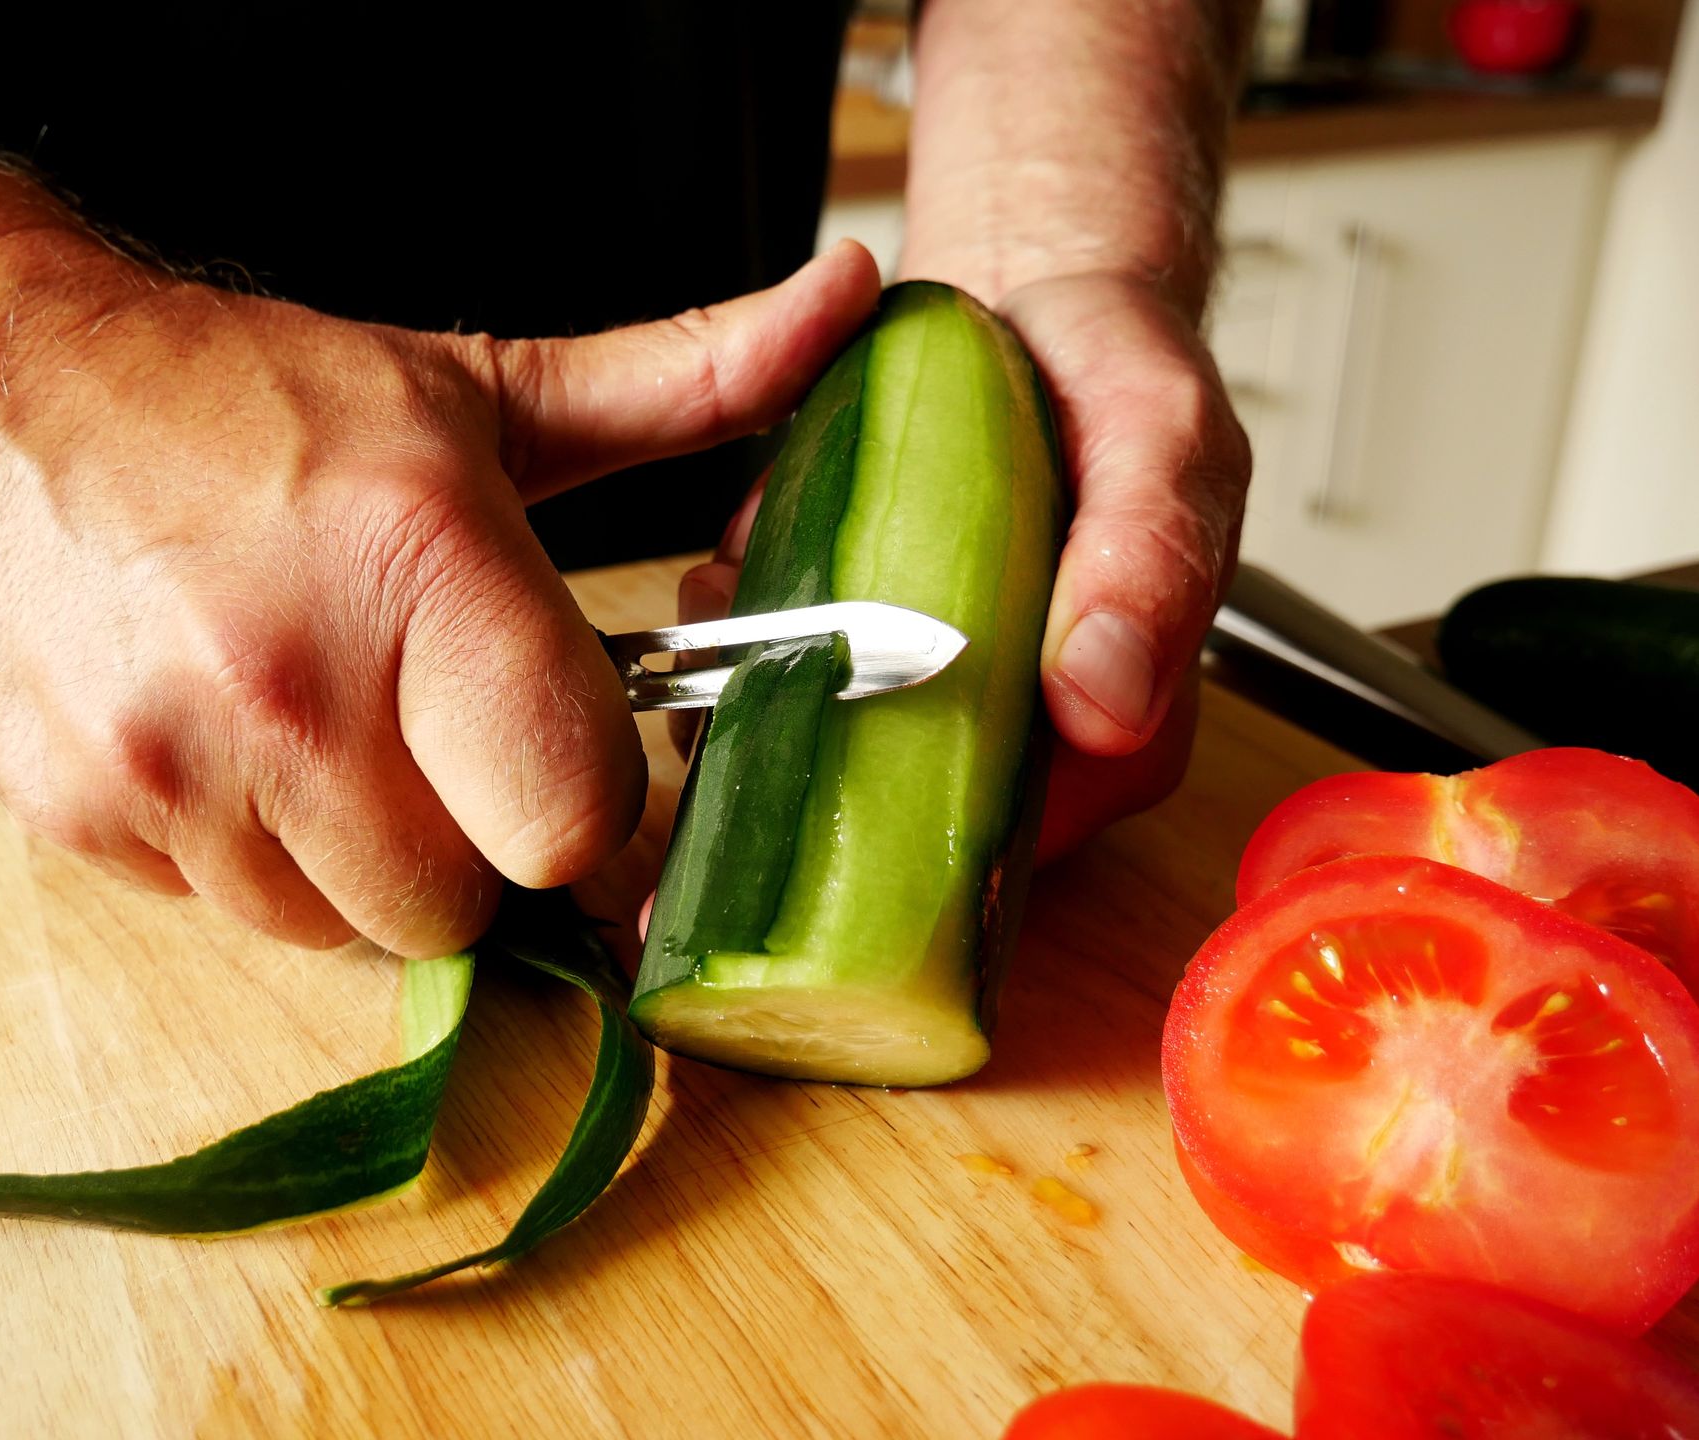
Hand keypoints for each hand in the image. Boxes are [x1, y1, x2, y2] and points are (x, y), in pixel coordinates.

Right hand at [0, 240, 880, 952]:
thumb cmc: (248, 398)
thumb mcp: (480, 393)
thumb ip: (684, 382)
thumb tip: (853, 302)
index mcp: (423, 564)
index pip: (574, 814)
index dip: (590, 805)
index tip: (568, 765)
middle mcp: (296, 683)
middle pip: (467, 900)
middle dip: (477, 841)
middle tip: (435, 736)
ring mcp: (174, 768)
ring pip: (352, 928)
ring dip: (366, 859)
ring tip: (323, 727)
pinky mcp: (85, 822)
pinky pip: (235, 915)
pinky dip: (260, 860)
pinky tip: (231, 746)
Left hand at [676, 272, 1247, 858]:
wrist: (1035, 297)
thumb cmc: (1115, 369)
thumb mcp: (1159, 437)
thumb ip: (1148, 559)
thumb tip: (1106, 702)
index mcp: (1111, 730)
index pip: (1005, 848)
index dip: (901, 847)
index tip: (813, 779)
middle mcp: (1016, 736)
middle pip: (893, 823)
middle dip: (796, 767)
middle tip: (729, 687)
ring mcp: (932, 696)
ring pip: (823, 759)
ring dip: (748, 702)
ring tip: (721, 607)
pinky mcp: (865, 647)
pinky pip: (786, 680)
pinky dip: (738, 637)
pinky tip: (723, 580)